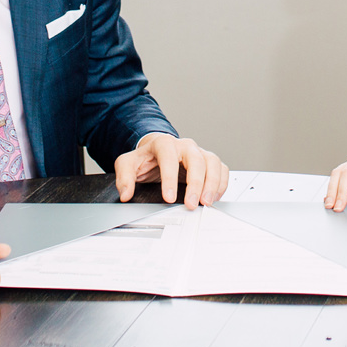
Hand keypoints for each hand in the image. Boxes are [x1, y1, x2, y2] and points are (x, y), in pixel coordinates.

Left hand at [114, 133, 228, 207]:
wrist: (157, 152)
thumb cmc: (145, 159)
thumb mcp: (127, 164)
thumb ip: (124, 178)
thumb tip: (126, 193)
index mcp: (164, 143)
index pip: (169, 158)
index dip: (170, 178)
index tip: (168, 198)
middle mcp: (185, 146)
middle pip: (196, 160)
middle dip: (196, 183)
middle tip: (192, 204)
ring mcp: (199, 152)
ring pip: (212, 163)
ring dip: (212, 184)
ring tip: (206, 202)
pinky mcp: (209, 161)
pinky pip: (222, 169)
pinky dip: (221, 183)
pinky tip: (214, 197)